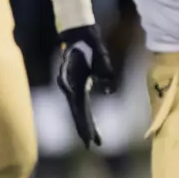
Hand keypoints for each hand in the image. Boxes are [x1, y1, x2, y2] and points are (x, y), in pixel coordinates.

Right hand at [56, 25, 116, 147]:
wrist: (77, 32)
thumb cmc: (90, 42)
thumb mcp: (102, 54)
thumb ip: (105, 70)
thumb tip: (109, 91)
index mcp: (73, 82)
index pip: (80, 109)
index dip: (85, 125)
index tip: (90, 139)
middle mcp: (69, 86)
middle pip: (77, 112)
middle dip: (85, 129)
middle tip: (93, 145)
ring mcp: (69, 85)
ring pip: (76, 109)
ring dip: (84, 123)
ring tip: (93, 138)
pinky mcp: (73, 83)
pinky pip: (78, 102)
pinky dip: (83, 113)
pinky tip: (89, 122)